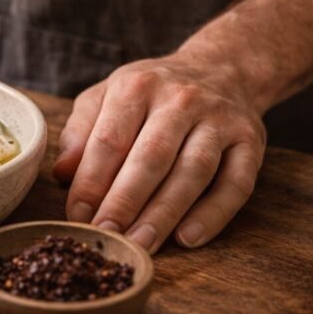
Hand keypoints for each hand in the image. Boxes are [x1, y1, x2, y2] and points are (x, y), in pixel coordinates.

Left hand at [52, 52, 266, 253]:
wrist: (223, 68)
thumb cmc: (153, 93)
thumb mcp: (108, 95)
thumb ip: (82, 132)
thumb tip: (61, 173)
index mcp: (137, 86)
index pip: (110, 139)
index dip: (91, 181)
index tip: (77, 215)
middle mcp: (181, 99)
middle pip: (151, 157)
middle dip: (125, 202)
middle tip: (107, 237)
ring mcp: (219, 120)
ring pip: (192, 172)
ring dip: (164, 213)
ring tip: (141, 245)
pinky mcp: (250, 141)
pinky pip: (235, 183)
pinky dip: (213, 214)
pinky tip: (188, 238)